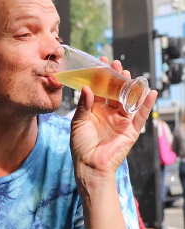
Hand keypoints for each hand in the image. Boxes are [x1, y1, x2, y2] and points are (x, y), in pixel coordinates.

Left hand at [70, 58, 157, 176]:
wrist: (91, 166)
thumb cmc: (81, 146)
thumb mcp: (78, 122)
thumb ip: (83, 105)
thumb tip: (87, 87)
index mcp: (95, 110)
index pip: (100, 89)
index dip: (101, 76)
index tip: (102, 62)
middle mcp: (109, 113)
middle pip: (115, 91)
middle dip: (116, 77)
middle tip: (116, 64)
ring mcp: (121, 120)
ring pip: (128, 99)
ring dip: (130, 86)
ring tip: (128, 73)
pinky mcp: (131, 130)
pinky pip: (140, 115)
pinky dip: (146, 104)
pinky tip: (151, 92)